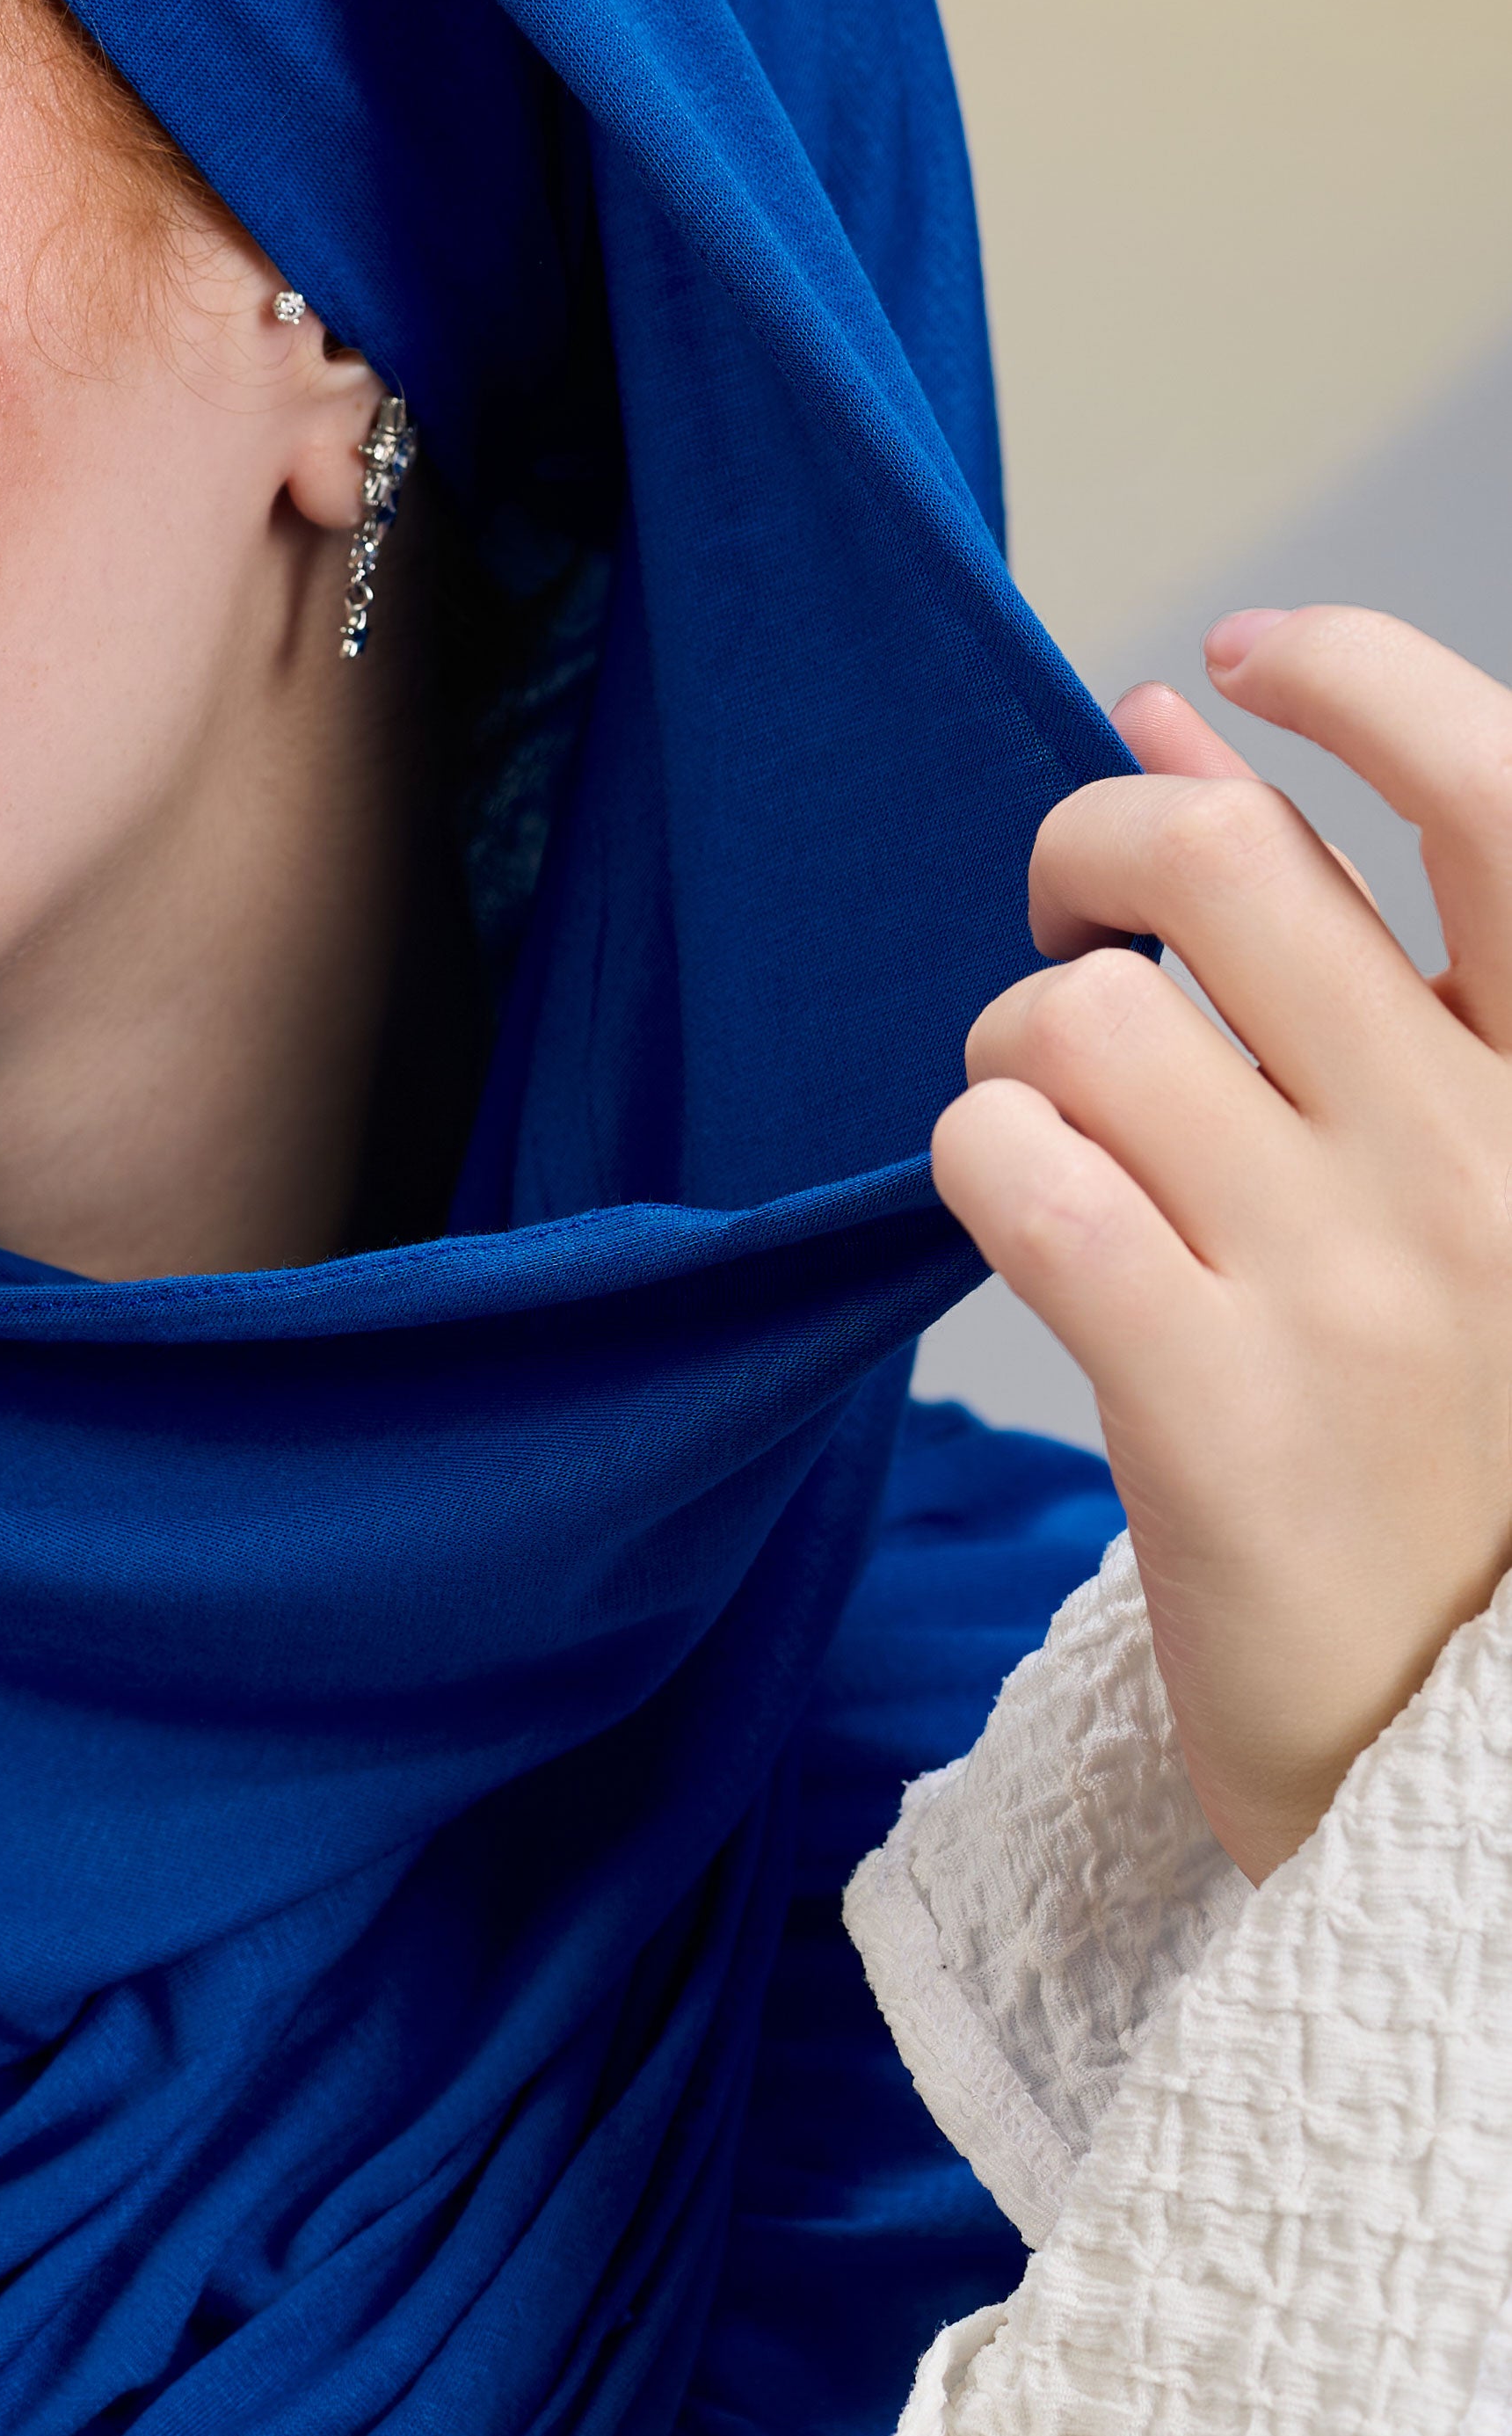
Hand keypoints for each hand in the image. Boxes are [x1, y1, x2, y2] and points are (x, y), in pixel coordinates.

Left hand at [933, 607, 1511, 1881]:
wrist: (1482, 1775)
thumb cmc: (1459, 1440)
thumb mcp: (1471, 1166)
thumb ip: (1349, 942)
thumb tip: (1182, 711)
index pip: (1507, 789)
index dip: (1354, 672)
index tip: (1232, 659)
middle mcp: (1493, 1165)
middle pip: (1220, 863)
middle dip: (1083, 848)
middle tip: (1067, 926)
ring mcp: (1357, 1293)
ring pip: (1080, 1018)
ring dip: (1015, 1044)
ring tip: (1052, 1125)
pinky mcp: (1216, 1422)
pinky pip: (1015, 1182)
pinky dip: (977, 1163)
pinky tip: (1021, 1213)